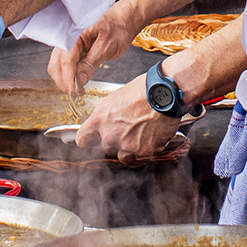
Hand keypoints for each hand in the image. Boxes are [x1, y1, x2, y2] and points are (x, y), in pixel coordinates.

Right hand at [49, 1, 141, 92]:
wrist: (124, 19)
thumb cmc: (118, 28)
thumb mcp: (107, 47)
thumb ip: (91, 63)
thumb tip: (79, 80)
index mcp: (75, 32)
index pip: (66, 58)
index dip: (68, 76)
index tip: (73, 90)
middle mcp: (68, 37)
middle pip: (56, 63)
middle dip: (63, 80)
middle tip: (75, 92)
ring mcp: (69, 43)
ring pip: (58, 64)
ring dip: (65, 78)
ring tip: (77, 89)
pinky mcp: (73, 48)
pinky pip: (65, 63)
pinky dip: (69, 73)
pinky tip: (77, 80)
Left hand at [69, 80, 185, 159]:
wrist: (164, 94)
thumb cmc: (142, 91)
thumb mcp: (114, 99)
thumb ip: (105, 116)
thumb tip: (104, 124)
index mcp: (99, 120)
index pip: (82, 140)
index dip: (88, 140)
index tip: (90, 140)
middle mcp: (109, 136)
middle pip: (104, 148)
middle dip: (113, 141)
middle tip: (126, 130)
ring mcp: (126, 146)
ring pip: (121, 156)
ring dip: (127, 148)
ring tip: (138, 134)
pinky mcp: (143, 152)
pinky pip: (139, 156)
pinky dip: (144, 149)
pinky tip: (150, 136)